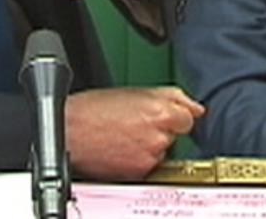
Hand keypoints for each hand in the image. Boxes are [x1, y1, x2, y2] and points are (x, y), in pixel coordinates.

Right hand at [65, 87, 204, 180]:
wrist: (68, 131)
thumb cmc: (93, 109)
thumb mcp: (135, 91)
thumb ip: (173, 97)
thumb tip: (196, 107)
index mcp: (161, 112)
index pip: (189, 119)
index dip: (173, 117)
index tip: (158, 116)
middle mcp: (159, 137)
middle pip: (174, 136)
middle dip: (160, 130)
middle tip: (135, 124)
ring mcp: (149, 158)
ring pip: (161, 152)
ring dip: (149, 146)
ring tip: (124, 135)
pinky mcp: (138, 173)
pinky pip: (148, 167)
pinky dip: (138, 160)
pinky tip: (121, 149)